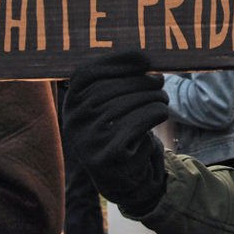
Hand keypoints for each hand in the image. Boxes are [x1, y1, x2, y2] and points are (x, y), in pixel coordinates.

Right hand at [62, 50, 168, 214]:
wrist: (123, 176)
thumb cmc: (120, 130)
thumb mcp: (110, 105)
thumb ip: (117, 81)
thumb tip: (145, 57)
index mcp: (71, 104)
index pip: (87, 74)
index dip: (116, 61)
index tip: (144, 58)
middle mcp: (74, 122)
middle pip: (110, 88)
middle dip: (141, 81)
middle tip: (160, 81)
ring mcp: (88, 140)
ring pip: (127, 104)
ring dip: (152, 97)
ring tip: (162, 96)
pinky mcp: (107, 156)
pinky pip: (137, 123)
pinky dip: (155, 113)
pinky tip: (161, 111)